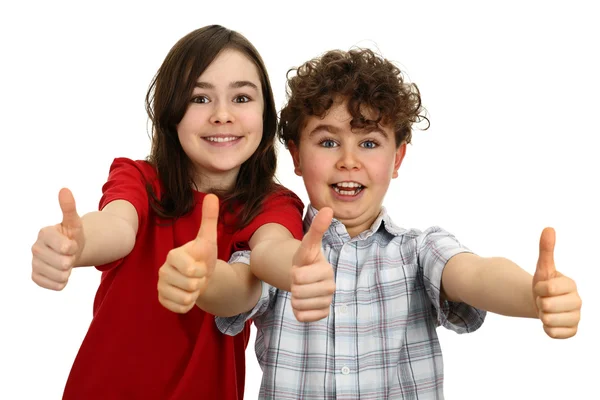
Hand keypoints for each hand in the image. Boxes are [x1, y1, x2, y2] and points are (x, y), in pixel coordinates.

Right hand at [31, 188, 84, 290]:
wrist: (71, 251)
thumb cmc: (73, 235)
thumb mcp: (75, 222)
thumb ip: (69, 208)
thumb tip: (64, 189)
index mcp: (44, 233)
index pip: (64, 247)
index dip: (73, 248)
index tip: (72, 244)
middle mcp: (35, 248)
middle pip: (62, 263)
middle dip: (72, 260)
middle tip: (69, 255)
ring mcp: (34, 263)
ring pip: (60, 276)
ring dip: (68, 272)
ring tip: (66, 263)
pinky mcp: (35, 277)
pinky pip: (55, 286)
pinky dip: (62, 282)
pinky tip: (61, 274)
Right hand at [158, 194, 218, 313]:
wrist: (201, 276)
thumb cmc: (204, 256)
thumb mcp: (208, 239)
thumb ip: (209, 218)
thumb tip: (213, 195)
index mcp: (173, 255)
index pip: (189, 268)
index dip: (200, 270)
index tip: (200, 265)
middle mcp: (163, 270)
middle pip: (191, 285)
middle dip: (200, 282)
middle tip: (198, 276)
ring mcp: (161, 286)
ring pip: (186, 298)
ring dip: (196, 294)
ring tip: (194, 284)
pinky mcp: (162, 300)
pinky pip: (181, 308)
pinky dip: (190, 304)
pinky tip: (189, 294)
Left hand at [290, 207, 335, 321]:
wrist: (305, 277)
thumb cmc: (306, 260)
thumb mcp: (308, 244)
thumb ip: (317, 228)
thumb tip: (328, 208)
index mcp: (327, 270)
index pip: (298, 276)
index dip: (293, 273)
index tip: (301, 269)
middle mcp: (331, 287)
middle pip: (298, 292)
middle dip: (293, 286)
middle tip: (300, 280)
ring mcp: (327, 302)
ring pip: (299, 305)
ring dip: (294, 298)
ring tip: (301, 290)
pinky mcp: (322, 314)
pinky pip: (302, 317)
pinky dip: (298, 311)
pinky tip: (303, 302)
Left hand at [532, 227, 580, 338]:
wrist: (544, 302)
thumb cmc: (544, 283)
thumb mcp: (543, 267)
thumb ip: (546, 249)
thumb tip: (549, 228)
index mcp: (571, 285)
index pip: (547, 289)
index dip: (539, 289)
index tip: (543, 288)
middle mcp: (578, 302)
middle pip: (547, 306)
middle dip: (540, 302)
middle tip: (544, 300)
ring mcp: (577, 318)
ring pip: (549, 320)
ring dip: (542, 315)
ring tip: (547, 310)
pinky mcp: (572, 331)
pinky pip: (553, 333)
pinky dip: (547, 328)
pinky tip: (551, 321)